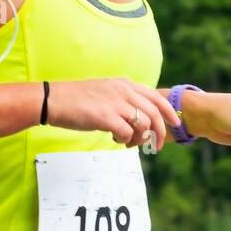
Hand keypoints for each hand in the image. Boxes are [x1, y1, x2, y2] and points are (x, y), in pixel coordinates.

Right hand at [46, 78, 180, 150]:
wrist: (54, 100)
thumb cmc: (76, 100)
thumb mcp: (105, 93)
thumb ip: (122, 101)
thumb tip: (136, 119)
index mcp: (125, 84)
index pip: (156, 96)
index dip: (169, 111)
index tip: (175, 123)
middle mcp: (124, 91)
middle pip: (155, 113)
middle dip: (160, 132)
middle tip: (157, 146)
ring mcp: (116, 103)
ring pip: (144, 124)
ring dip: (140, 139)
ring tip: (128, 143)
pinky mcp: (106, 117)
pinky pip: (127, 133)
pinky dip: (124, 140)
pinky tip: (114, 138)